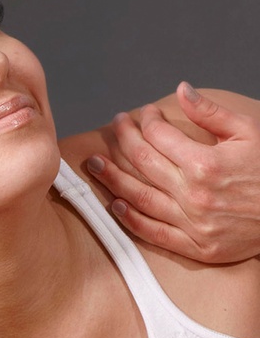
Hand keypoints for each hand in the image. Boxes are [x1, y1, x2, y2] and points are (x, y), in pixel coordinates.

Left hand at [87, 82, 259, 262]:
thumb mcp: (249, 133)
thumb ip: (210, 112)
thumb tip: (181, 89)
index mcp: (206, 164)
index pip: (158, 136)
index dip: (146, 120)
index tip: (143, 113)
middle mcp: (194, 195)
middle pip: (142, 161)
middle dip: (123, 138)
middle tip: (115, 126)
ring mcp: (193, 224)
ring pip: (139, 196)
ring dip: (112, 177)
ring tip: (94, 163)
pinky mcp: (197, 248)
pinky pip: (154, 233)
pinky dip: (132, 219)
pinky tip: (116, 204)